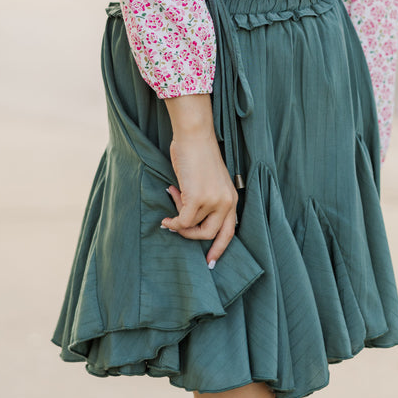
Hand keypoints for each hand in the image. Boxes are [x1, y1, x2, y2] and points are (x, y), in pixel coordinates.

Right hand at [163, 94, 237, 267]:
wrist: (194, 135)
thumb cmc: (197, 154)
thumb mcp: (208, 181)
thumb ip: (205, 201)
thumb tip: (187, 221)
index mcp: (232, 198)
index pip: (229, 232)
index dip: (219, 248)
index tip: (210, 262)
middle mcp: (226, 202)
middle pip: (210, 234)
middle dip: (191, 235)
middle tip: (177, 226)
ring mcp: (213, 201)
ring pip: (192, 227)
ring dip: (179, 219)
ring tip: (173, 201)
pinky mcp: (198, 198)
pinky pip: (182, 220)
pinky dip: (172, 221)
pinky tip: (166, 216)